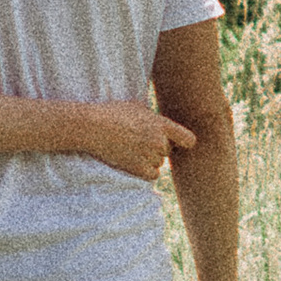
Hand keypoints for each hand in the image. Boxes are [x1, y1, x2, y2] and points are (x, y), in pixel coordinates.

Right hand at [78, 102, 198, 182]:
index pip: (188, 140)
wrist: (91, 126)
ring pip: (158, 163)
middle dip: (156, 148)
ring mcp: (148, 156)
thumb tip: (160, 121)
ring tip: (130, 149)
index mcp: (161, 124)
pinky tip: (132, 160)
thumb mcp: (137, 106)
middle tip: (138, 141)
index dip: (183, 142)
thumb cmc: (111, 112)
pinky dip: (144, 171)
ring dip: (148, 159)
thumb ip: (153, 117)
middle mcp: (158, 141)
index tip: (176, 142)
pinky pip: (152, 174)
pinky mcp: (137, 168)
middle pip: (167, 151)